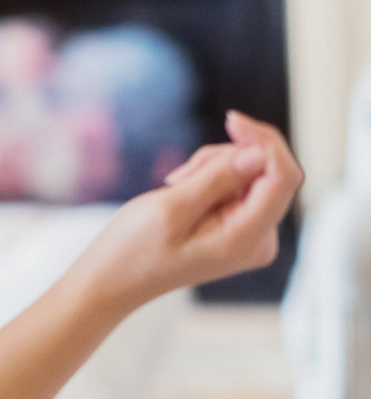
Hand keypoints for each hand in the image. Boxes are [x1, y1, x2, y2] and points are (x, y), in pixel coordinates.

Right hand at [76, 111, 302, 311]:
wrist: (115, 278)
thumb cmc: (135, 250)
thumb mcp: (171, 208)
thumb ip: (219, 178)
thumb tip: (260, 153)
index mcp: (247, 239)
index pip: (283, 176)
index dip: (264, 141)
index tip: (231, 120)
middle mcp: (259, 239)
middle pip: (267, 171)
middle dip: (227, 157)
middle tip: (182, 173)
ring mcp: (251, 234)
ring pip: (251, 173)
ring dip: (213, 167)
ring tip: (176, 185)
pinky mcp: (239, 226)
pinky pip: (239, 185)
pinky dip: (211, 177)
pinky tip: (183, 190)